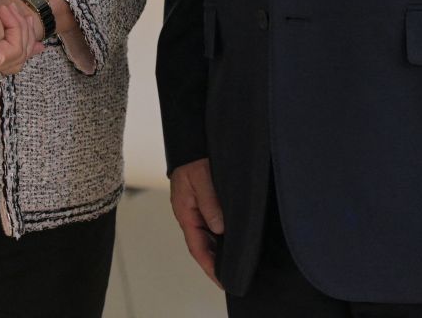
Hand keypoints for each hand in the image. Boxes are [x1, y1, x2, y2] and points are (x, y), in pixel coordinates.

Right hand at [170, 158, 224, 287]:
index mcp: (185, 213)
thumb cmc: (193, 158)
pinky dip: (222, 235)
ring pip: (208, 236)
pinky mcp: (205, 202)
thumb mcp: (201, 178)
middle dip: (216, 263)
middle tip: (233, 277)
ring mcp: (196, 209)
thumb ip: (209, 202)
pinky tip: (233, 240)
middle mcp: (190, 215)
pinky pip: (212, 224)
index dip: (209, 266)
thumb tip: (219, 228)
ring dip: (220, 250)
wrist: (192, 142)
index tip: (222, 280)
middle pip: (202, 245)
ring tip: (236, 263)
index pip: (196, 247)